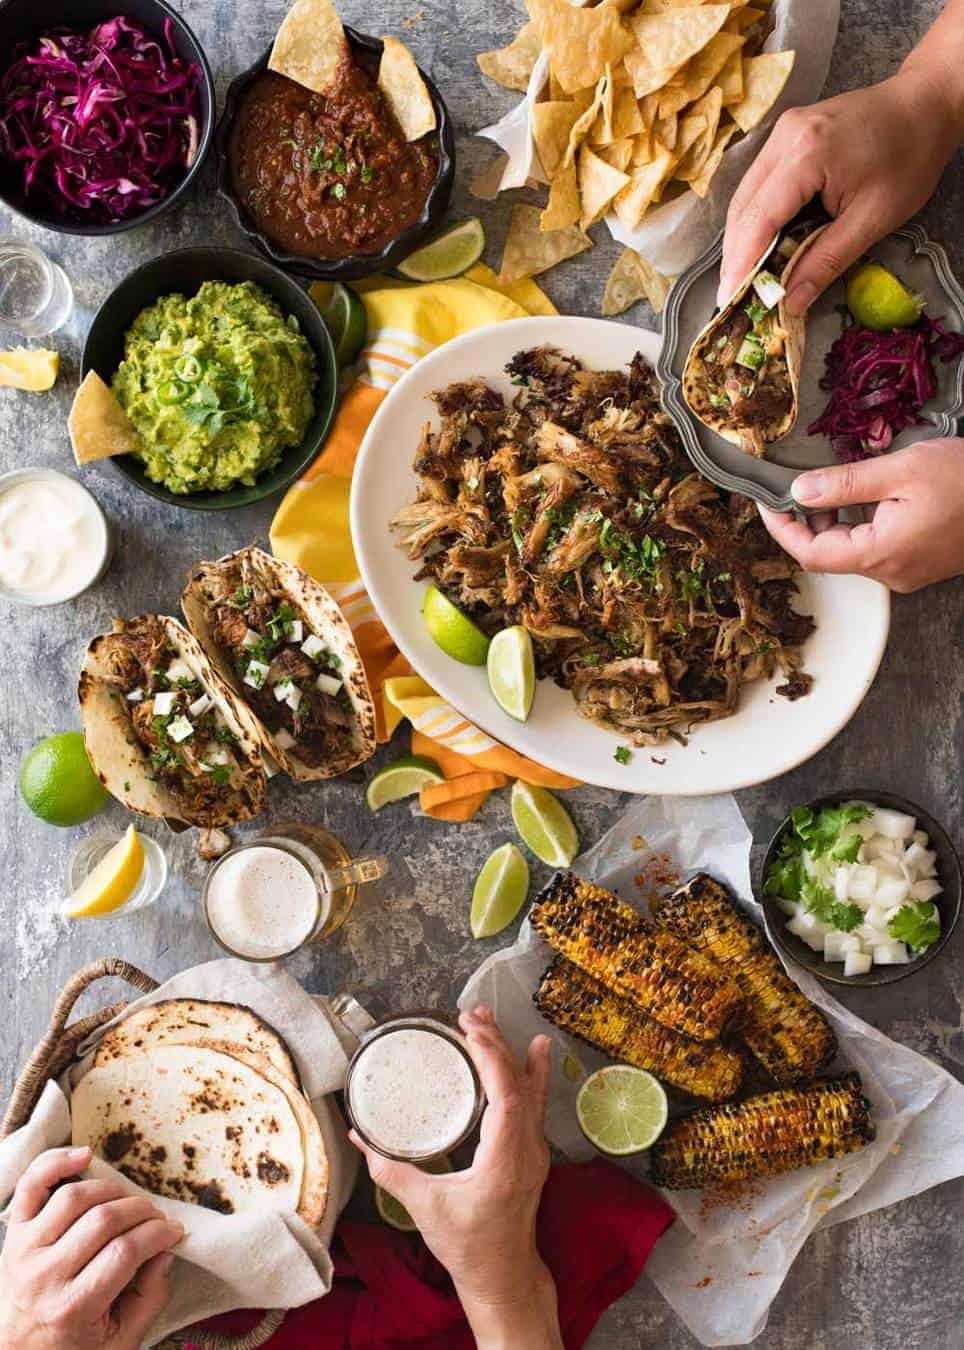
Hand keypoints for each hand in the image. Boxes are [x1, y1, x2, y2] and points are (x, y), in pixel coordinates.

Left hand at [0, 1146, 182, 1349]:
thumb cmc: (74, 1348)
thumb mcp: (121, 1340)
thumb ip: (150, 1297)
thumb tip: (165, 1250)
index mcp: (71, 1308)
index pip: (125, 1252)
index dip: (158, 1235)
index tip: (175, 1232)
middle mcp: (43, 1276)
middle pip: (104, 1220)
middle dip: (142, 1212)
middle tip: (157, 1219)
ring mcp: (23, 1250)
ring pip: (74, 1197)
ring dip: (111, 1190)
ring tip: (127, 1203)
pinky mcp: (13, 1233)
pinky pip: (31, 1185)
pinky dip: (56, 1162)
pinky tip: (85, 1155)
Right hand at [351, 1008, 561, 1349]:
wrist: (503, 1275)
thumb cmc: (466, 1246)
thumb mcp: (424, 1208)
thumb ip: (390, 1172)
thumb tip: (358, 1136)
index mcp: (504, 1161)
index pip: (507, 1098)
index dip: (492, 1059)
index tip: (471, 1031)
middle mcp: (527, 1150)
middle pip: (519, 1085)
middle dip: (495, 1045)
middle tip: (470, 1014)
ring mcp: (535, 1150)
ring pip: (530, 1090)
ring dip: (511, 1052)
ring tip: (492, 1019)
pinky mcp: (532, 1152)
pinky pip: (534, 1103)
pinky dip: (531, 1072)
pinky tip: (535, 1050)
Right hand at [719, 70, 961, 313]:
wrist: (925, 104)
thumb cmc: (909, 157)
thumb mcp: (874, 218)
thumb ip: (827, 261)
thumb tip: (791, 302)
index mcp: (807, 153)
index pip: (759, 219)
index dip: (741, 264)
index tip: (729, 300)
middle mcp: (784, 137)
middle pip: (742, 207)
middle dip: (735, 256)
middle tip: (732, 297)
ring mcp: (781, 132)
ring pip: (744, 196)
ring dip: (741, 239)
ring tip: (742, 277)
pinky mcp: (785, 135)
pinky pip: (758, 183)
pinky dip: (754, 218)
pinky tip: (759, 245)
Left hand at [759, 440, 963, 590]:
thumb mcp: (901, 470)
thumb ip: (845, 484)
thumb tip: (799, 491)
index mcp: (881, 554)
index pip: (811, 554)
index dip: (782, 529)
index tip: (767, 503)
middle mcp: (891, 573)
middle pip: (829, 556)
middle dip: (807, 523)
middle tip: (797, 488)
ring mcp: (908, 572)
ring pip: (852, 552)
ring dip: (834, 523)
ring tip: (834, 488)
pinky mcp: (921, 565)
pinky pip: (877, 550)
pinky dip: (860, 526)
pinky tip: (866, 499)